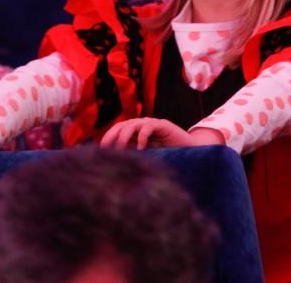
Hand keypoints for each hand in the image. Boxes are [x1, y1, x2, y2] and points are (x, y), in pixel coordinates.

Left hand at [99, 118, 222, 149]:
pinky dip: (142, 136)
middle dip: (112, 136)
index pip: (117, 130)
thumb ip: (134, 156)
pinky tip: (141, 148)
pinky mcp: (163, 125)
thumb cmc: (168, 156)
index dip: (108, 138)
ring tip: (121, 149)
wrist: (190, 150)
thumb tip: (114, 166)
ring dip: (124, 136)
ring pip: (132, 124)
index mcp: (136, 132)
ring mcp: (152, 124)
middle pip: (122, 125)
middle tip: (106, 149)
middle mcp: (142, 126)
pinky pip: (148, 127)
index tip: (100, 150)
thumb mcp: (147, 157)